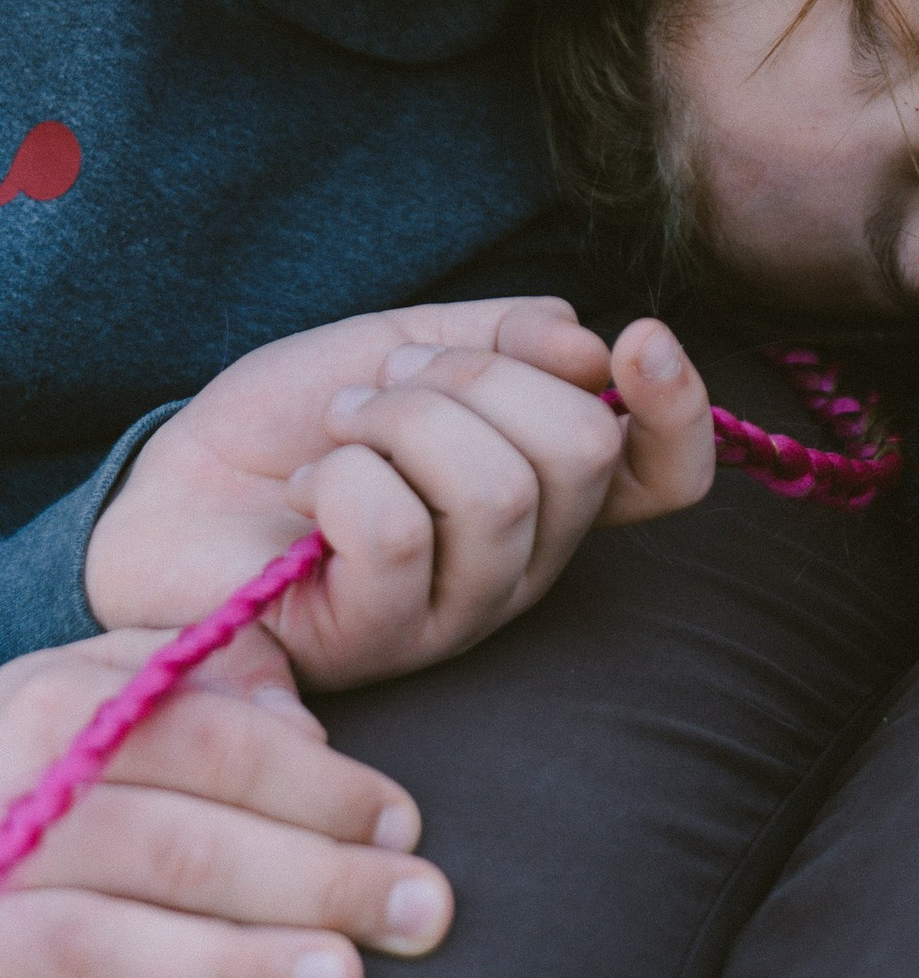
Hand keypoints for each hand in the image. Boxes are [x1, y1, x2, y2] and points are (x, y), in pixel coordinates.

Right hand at [0, 622, 450, 977]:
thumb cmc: (22, 762)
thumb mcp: (89, 686)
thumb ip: (190, 683)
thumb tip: (301, 726)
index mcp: (52, 711)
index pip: (211, 745)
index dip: (318, 786)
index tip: (406, 827)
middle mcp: (3, 803)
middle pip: (174, 845)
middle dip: (311, 881)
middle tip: (419, 915)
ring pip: (97, 943)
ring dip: (226, 966)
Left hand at [85, 299, 715, 686]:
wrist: (179, 486)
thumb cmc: (297, 424)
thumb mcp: (411, 345)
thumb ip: (508, 339)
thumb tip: (591, 347)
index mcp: (549, 485)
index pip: (669, 473)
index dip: (679, 408)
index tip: (637, 337)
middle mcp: (526, 558)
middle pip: (584, 453)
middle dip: (477, 377)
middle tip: (393, 381)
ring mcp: (460, 610)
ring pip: (498, 491)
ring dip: (402, 421)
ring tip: (343, 427)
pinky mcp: (381, 640)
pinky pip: (401, 535)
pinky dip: (346, 475)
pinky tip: (310, 488)